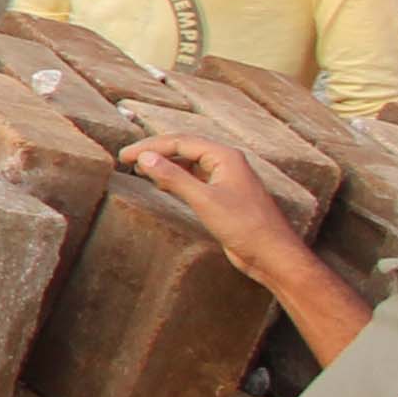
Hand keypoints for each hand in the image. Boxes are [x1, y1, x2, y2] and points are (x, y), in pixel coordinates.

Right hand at [125, 133, 311, 284]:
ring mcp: (226, 180)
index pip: (180, 142)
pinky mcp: (224, 197)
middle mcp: (226, 163)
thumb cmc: (245, 226)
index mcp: (225, 157)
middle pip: (184, 148)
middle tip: (127, 159)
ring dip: (165, 164)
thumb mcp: (204, 200)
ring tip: (140, 169)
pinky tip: (163, 185)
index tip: (124, 156)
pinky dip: (175, 179)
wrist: (273, 254)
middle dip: (155, 152)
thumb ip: (174, 177)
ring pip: (189, 163)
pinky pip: (195, 179)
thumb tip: (145, 157)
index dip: (150, 147)